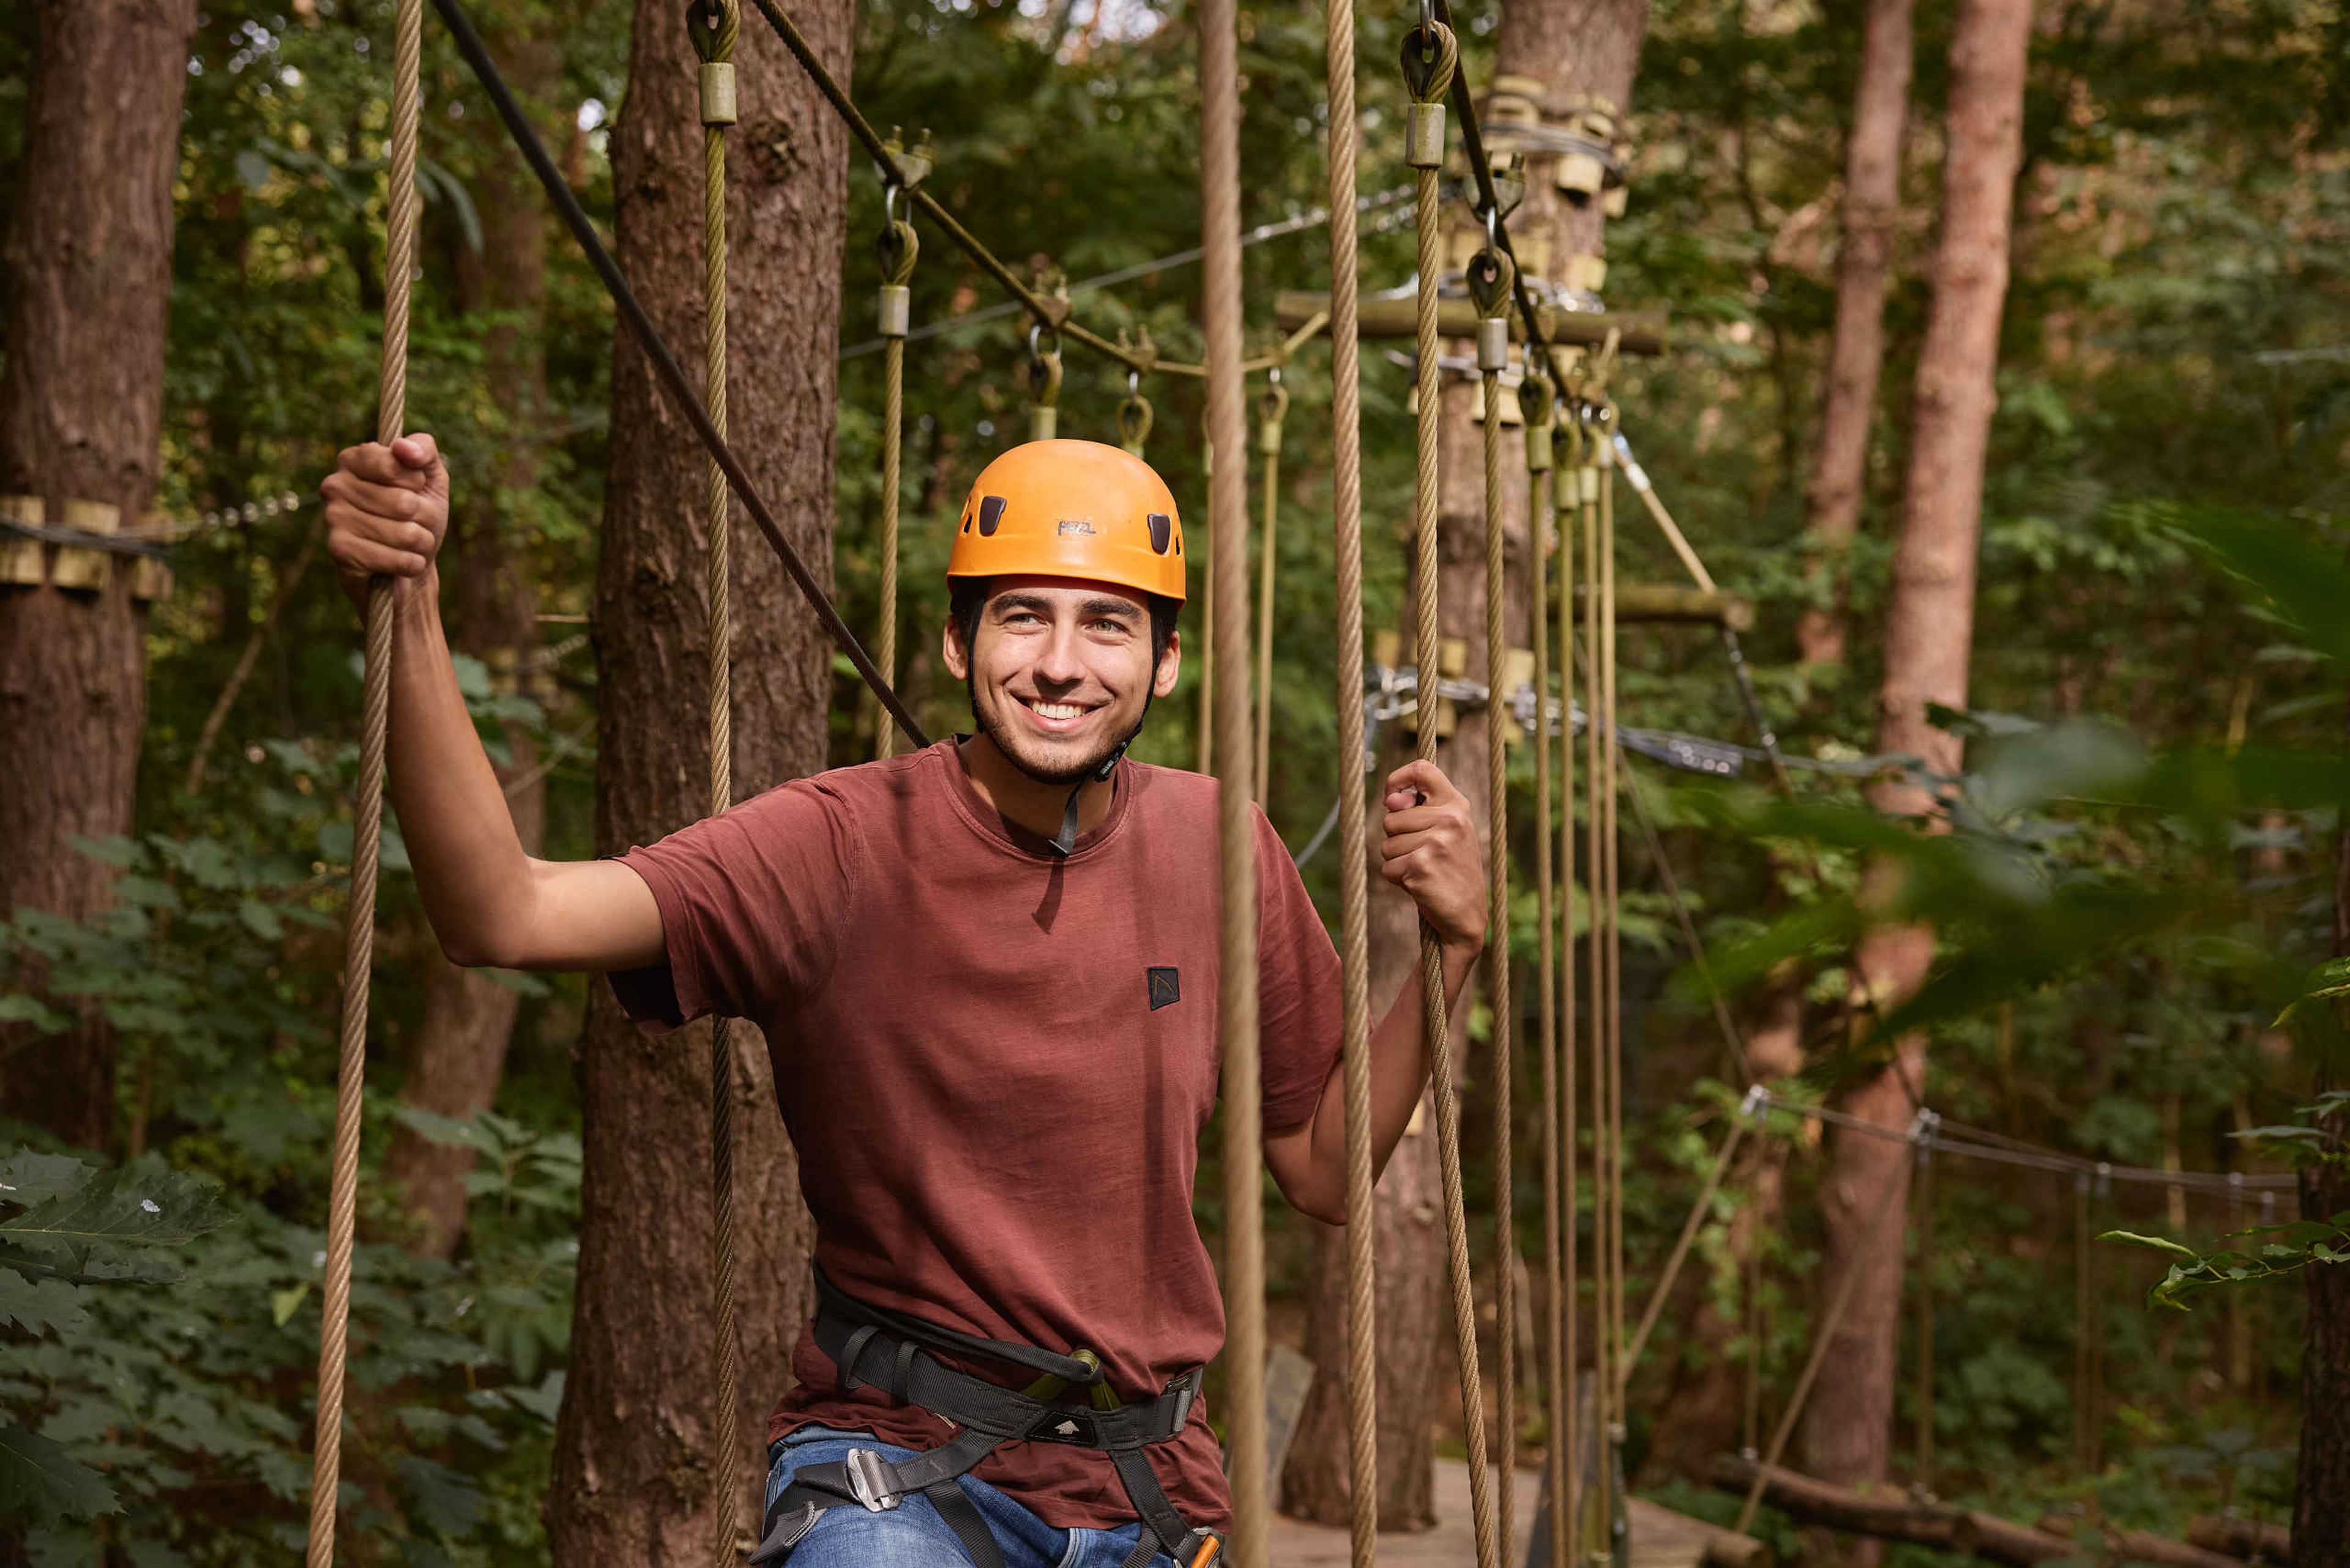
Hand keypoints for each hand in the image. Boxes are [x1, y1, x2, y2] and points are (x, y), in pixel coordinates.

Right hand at [321, 433, 448, 606]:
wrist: (411, 564)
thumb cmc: (419, 515)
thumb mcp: (431, 477)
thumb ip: (424, 450)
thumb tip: (403, 448)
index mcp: (353, 459)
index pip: (395, 464)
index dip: (417, 481)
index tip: (415, 487)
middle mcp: (335, 485)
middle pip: (406, 503)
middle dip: (425, 518)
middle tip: (415, 522)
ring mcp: (333, 518)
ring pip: (405, 533)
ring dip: (421, 542)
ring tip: (410, 543)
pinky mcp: (340, 551)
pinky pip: (396, 558)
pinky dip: (412, 563)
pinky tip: (406, 563)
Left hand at [1379, 759, 1486, 953]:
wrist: (1467, 915)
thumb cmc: (1452, 870)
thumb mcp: (1445, 832)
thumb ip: (1417, 810)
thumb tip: (1390, 800)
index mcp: (1457, 805)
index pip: (1423, 770)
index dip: (1397, 778)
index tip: (1391, 797)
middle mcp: (1450, 820)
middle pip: (1391, 818)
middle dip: (1398, 840)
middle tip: (1425, 856)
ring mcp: (1436, 843)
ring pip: (1386, 844)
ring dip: (1397, 861)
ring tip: (1424, 870)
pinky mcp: (1420, 866)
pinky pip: (1387, 867)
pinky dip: (1397, 880)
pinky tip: (1420, 885)